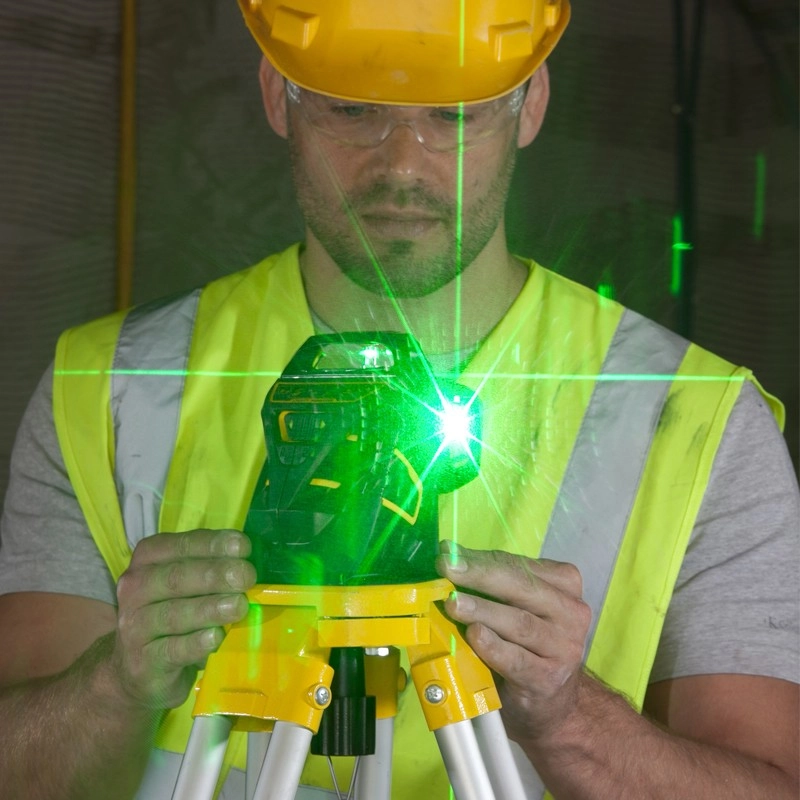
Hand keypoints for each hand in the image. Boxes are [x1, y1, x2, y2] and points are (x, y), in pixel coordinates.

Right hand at [112, 529, 255, 709]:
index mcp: (147, 561)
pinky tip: (216, 637)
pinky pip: (171, 650)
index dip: (212, 545)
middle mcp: (134, 590)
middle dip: (215, 574)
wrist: (141, 670)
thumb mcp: (188, 587)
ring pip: (173, 614)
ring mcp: (134, 627)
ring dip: (210, 608)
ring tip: (239, 605)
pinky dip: (196, 643)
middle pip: (175, 578)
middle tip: (246, 576)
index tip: (243, 547)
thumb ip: (211, 570)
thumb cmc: (174, 616)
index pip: (178, 546)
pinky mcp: (143, 663)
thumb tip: (249, 564)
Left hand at [436, 540, 590, 744]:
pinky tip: (474, 636)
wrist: (552, 703)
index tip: (449, 553)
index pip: (519, 565)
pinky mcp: (548, 679)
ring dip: (482, 610)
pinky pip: (517, 660)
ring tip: (453, 603)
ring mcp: (564, 648)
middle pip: (522, 587)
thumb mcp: (515, 607)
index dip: (482, 558)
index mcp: (564, 585)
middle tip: (447, 568)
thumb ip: (491, 585)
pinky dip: (493, 647)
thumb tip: (448, 559)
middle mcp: (571, 612)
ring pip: (519, 623)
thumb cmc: (527, 645)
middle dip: (480, 575)